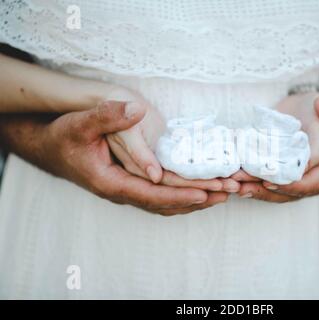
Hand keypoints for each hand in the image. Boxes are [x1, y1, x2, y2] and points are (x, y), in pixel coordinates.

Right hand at [1, 102, 229, 214]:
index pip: (152, 195)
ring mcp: (128, 191)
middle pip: (166, 203)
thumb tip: (136, 110)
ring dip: (195, 199)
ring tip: (222, 194)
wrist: (49, 148)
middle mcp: (123, 193)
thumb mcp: (80, 123)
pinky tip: (200, 191)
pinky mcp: (132, 185)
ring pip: (166, 203)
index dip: (180, 194)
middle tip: (228, 192)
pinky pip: (162, 197)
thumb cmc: (63, 137)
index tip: (206, 191)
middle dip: (198, 198)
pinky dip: (183, 195)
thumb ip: (106, 116)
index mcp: (112, 183)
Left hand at [236, 97, 318, 201]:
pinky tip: (230, 173)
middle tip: (237, 186)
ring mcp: (297, 177)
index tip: (268, 182)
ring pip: (272, 187)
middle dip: (261, 189)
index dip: (288, 185)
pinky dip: (249, 175)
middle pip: (285, 192)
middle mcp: (312, 180)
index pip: (309, 184)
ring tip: (228, 182)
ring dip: (250, 185)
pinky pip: (267, 176)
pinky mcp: (284, 168)